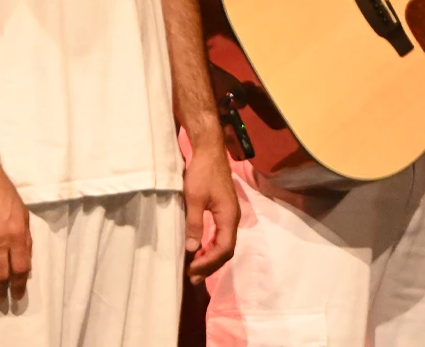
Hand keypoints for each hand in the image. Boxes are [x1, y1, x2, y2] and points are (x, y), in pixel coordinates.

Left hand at [182, 131, 238, 283]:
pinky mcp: (223, 209)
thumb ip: (194, 223)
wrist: (209, 148)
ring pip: (223, 242)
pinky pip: (220, 234)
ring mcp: (229, 213)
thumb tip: (193, 249)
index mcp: (229, 217)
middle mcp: (233, 218)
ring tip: (194, 267)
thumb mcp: (194, 197)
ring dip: (209, 256)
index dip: (208, 263)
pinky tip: (199, 248)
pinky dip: (210, 244)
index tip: (192, 270)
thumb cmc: (202, 171)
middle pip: (225, 249)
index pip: (224, 249)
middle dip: (209, 264)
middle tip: (191, 276)